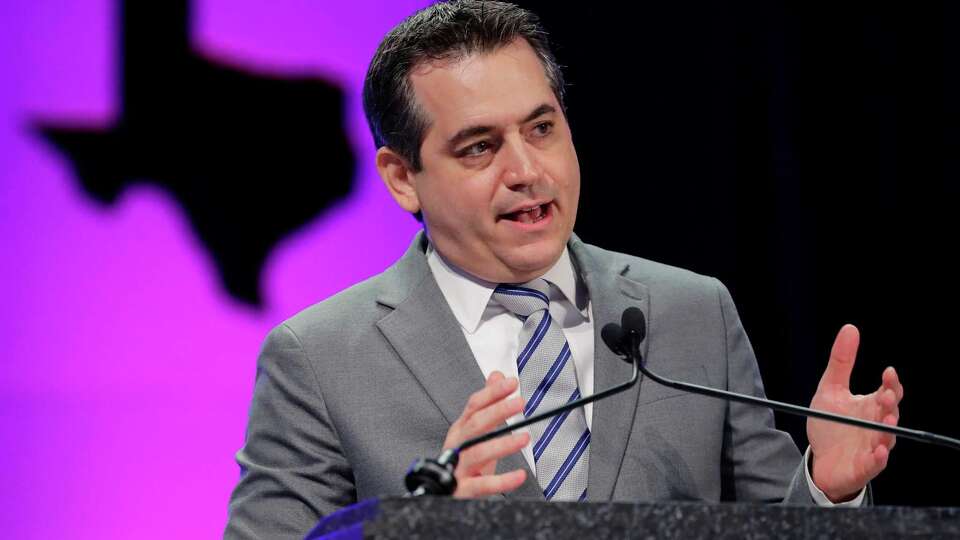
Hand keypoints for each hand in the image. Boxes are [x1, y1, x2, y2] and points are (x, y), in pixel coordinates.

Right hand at [443, 371, 529, 497]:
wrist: (445, 493)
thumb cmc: (463, 461)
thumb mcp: (476, 431)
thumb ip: (488, 403)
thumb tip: (497, 376)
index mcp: (461, 430)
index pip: (474, 406)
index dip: (492, 393)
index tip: (511, 383)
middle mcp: (457, 446)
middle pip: (475, 425)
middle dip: (497, 411)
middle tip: (519, 402)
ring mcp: (458, 468)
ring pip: (477, 453)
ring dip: (502, 444)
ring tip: (524, 438)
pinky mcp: (463, 490)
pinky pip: (483, 485)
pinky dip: (503, 481)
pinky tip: (519, 475)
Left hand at [807, 324, 903, 501]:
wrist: (820, 460)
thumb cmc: (830, 425)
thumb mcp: (830, 390)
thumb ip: (841, 362)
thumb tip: (850, 329)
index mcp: (872, 406)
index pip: (888, 392)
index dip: (891, 383)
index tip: (887, 372)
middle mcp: (877, 425)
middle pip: (891, 413)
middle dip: (890, 404)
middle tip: (885, 395)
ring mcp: (874, 446)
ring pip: (887, 438)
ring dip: (888, 430)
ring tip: (887, 420)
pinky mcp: (865, 466)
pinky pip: (875, 463)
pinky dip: (878, 458)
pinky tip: (879, 451)